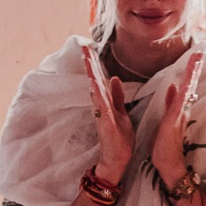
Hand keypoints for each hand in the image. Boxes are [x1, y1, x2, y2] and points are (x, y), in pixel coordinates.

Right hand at [83, 44, 133, 185]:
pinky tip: (94, 83)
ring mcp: (102, 114)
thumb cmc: (119, 139)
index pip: (100, 79)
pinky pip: (101, 106)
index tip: (91, 47)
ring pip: (95, 90)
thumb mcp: (121, 113)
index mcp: (107, 103)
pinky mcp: (105, 123)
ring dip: (91, 74)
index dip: (96, 63)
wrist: (117, 160)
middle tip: (84, 46)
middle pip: (94, 80)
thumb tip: (114, 78)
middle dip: (90, 63)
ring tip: (87, 58)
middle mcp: (101, 106)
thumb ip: (117, 97)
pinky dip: (98, 94)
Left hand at [152, 52, 205, 190]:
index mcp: (178, 109)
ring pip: (188, 90)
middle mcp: (182, 110)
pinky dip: (185, 92)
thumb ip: (170, 103)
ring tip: (197, 60)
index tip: (194, 57)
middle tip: (199, 53)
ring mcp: (180, 115)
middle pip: (190, 85)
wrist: (167, 163)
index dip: (190, 72)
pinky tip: (187, 82)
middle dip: (194, 69)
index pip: (185, 86)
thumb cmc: (164, 145)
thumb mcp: (166, 119)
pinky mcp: (175, 120)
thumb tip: (173, 86)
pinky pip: (181, 102)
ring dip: (192, 76)